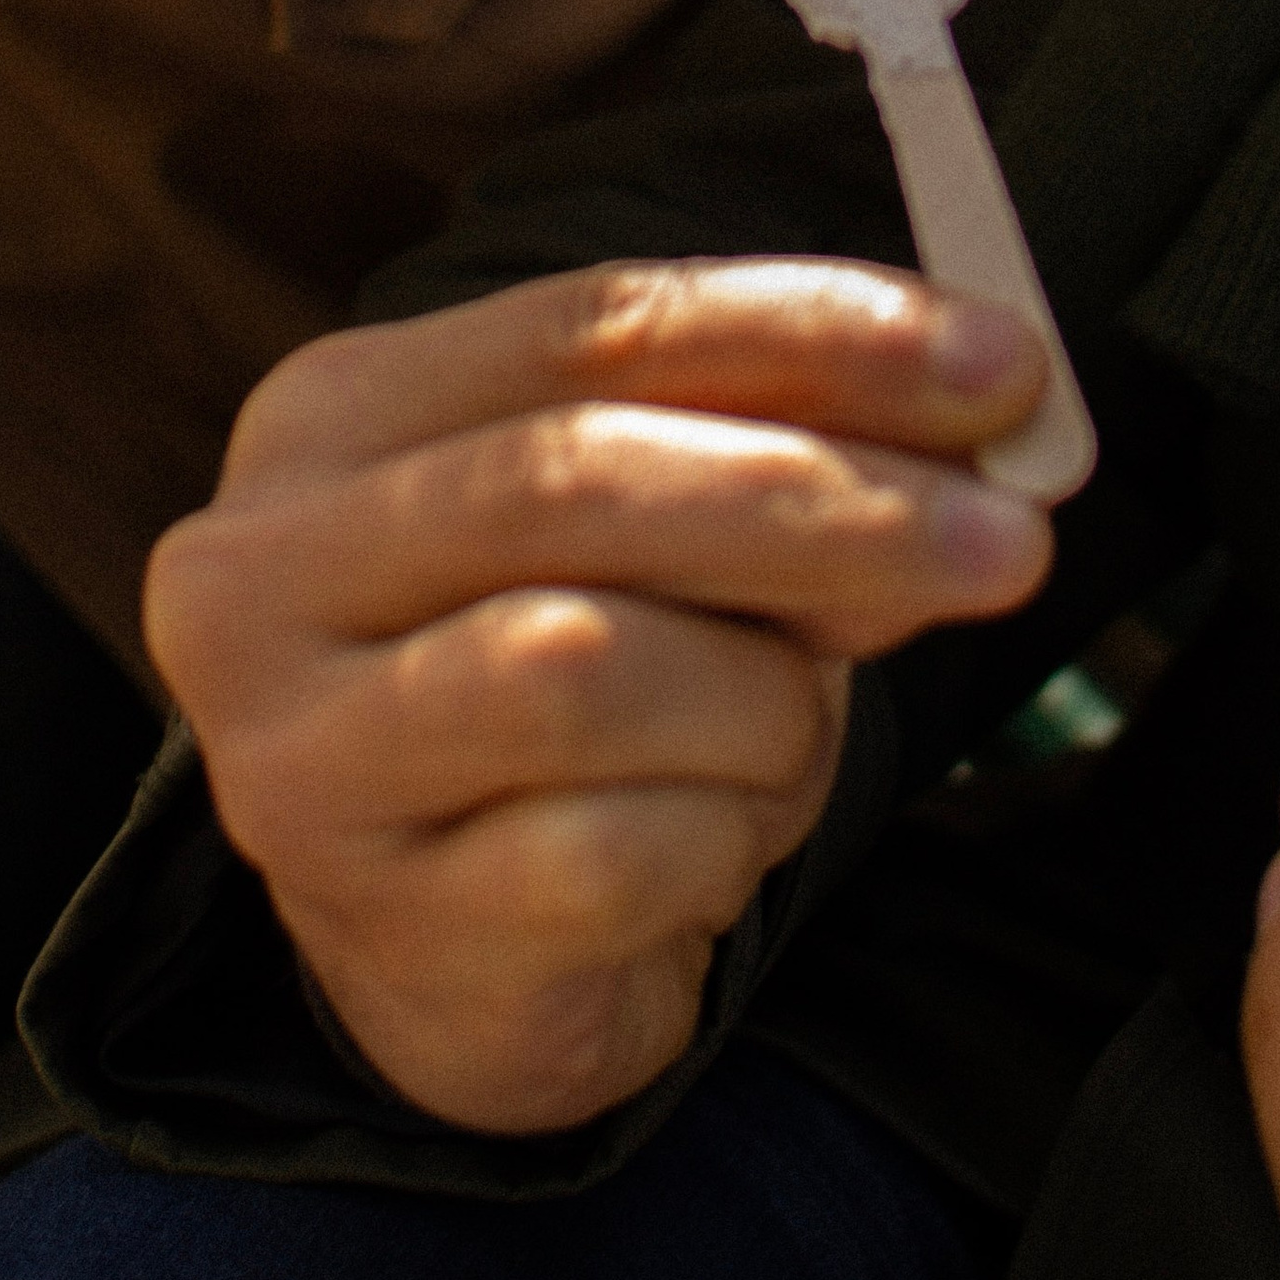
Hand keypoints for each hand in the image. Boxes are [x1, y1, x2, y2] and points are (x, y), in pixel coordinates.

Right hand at [145, 256, 1055, 1137]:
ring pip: (585, 668)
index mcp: (335, 414)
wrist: (465, 956)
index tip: (999, 365)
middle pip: (571, 480)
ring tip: (790, 737)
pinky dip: (723, 844)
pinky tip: (715, 847)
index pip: (586, 323)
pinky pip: (612, 857)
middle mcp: (266, 567)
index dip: (805, 328)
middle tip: (1013, 539)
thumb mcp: (672, 543)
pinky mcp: (373, 921)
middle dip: (823, 499)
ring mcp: (296, 753)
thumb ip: (792, 461)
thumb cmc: (579, 688)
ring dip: (762, 703)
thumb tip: (982, 423)